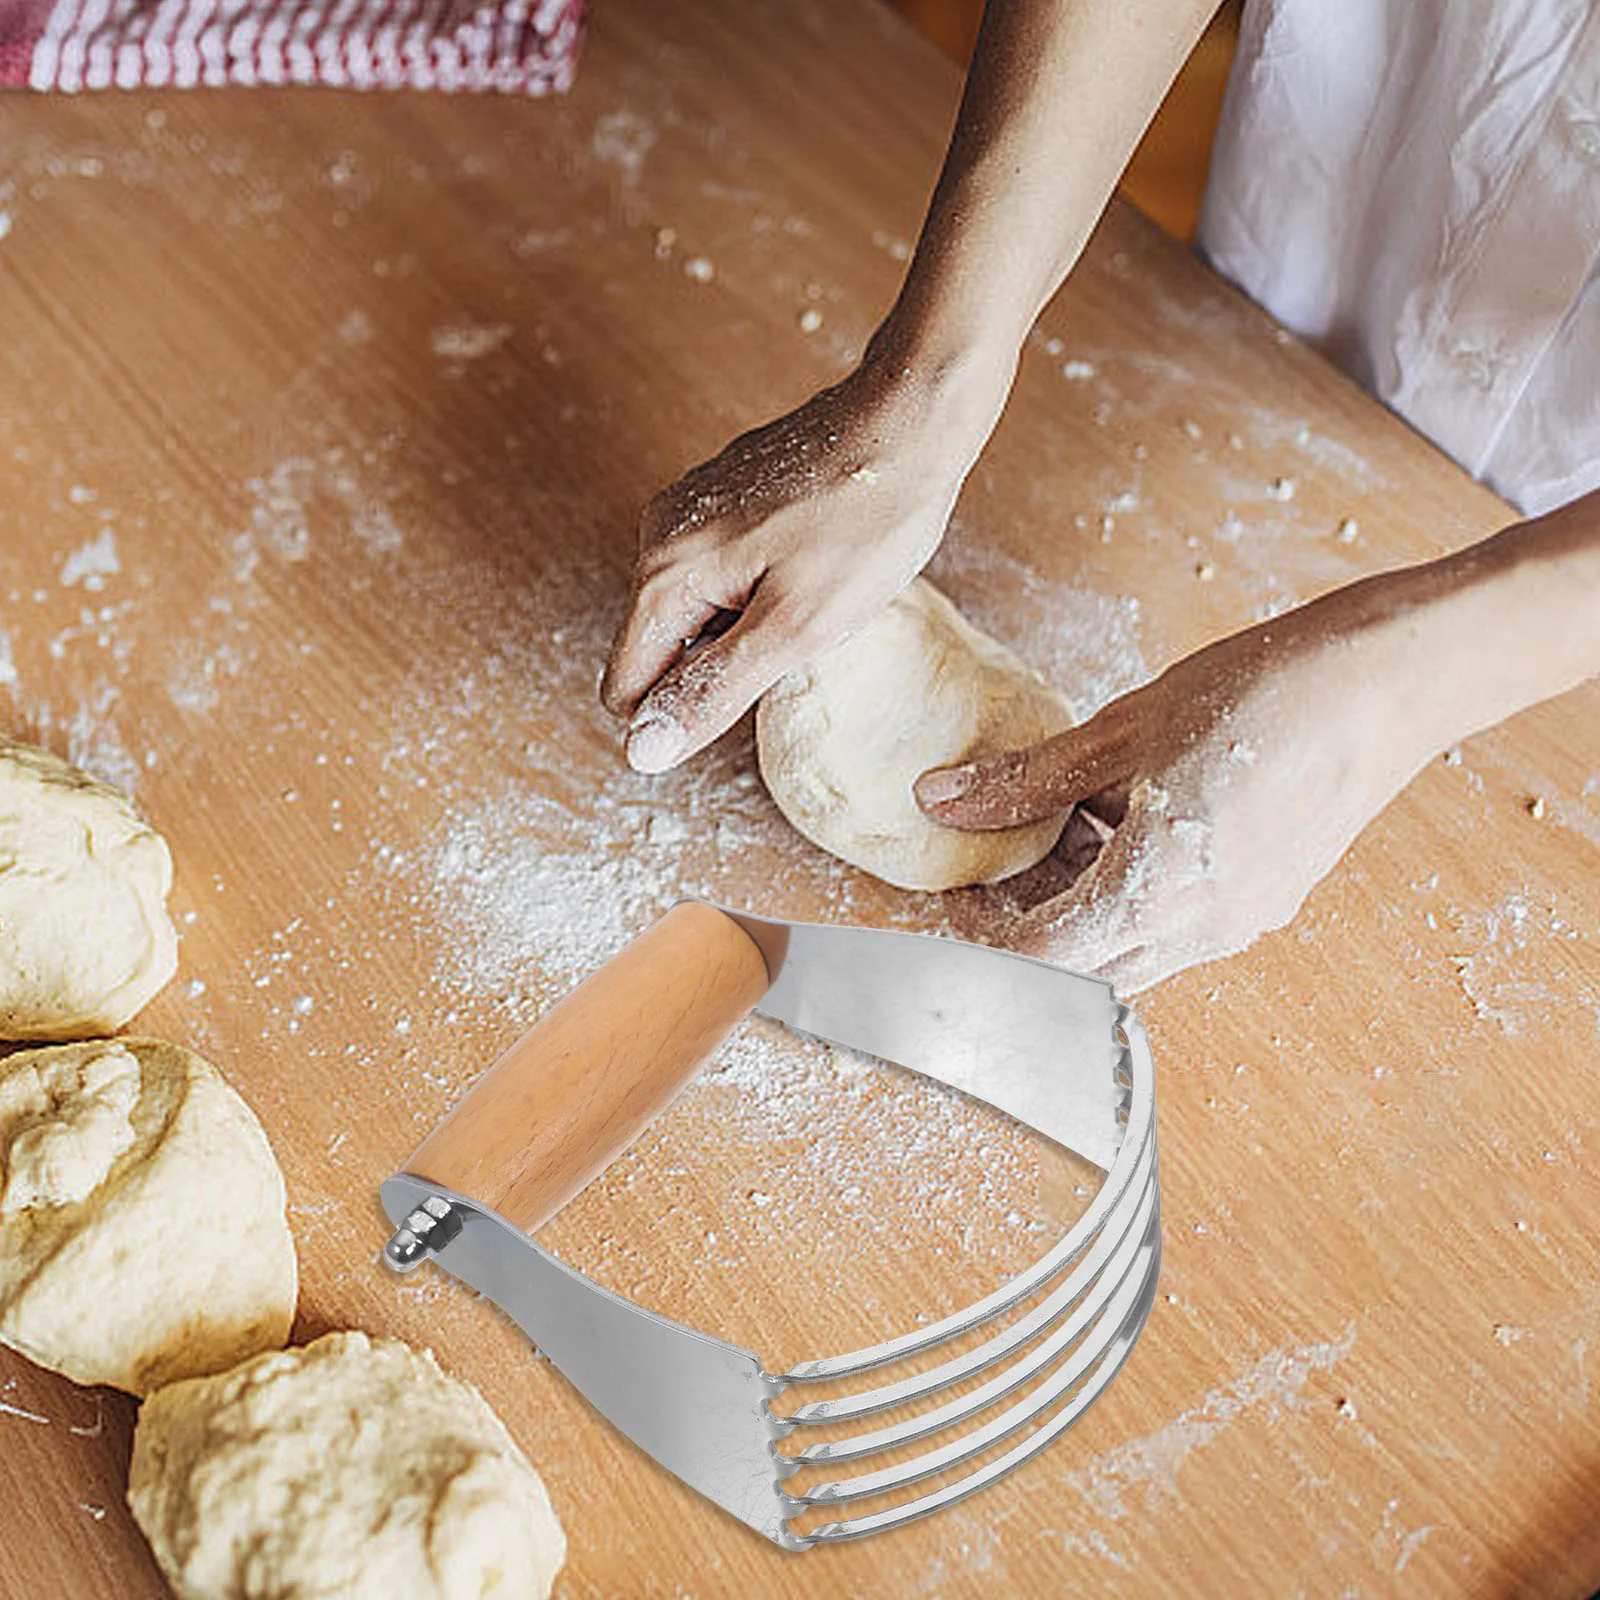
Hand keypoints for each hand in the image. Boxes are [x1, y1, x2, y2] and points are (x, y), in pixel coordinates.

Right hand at [602, 347, 1008, 771]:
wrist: (912, 417)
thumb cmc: (866, 521)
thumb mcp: (794, 628)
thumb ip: (711, 691)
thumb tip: (642, 750)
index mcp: (665, 574)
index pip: (627, 689)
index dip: (687, 709)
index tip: (759, 676)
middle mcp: (658, 536)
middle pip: (660, 650)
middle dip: (722, 661)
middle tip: (797, 626)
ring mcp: (689, 508)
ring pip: (695, 613)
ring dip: (747, 623)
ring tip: (811, 589)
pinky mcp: (723, 494)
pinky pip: (721, 574)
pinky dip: (762, 585)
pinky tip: (813, 560)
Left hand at [915, 579, 1444, 992]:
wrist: (1384, 682)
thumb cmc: (1256, 693)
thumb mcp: (1118, 732)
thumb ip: (1024, 780)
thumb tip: (938, 799)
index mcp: (1156, 891)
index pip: (1039, 960)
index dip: (982, 937)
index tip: (958, 893)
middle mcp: (1202, 930)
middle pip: (1082, 971)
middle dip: (1027, 927)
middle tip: (1000, 863)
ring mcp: (1240, 924)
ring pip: (1131, 954)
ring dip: (1081, 911)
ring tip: (1066, 826)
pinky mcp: (1265, 906)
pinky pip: (1177, 929)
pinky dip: (1132, 896)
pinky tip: (1127, 823)